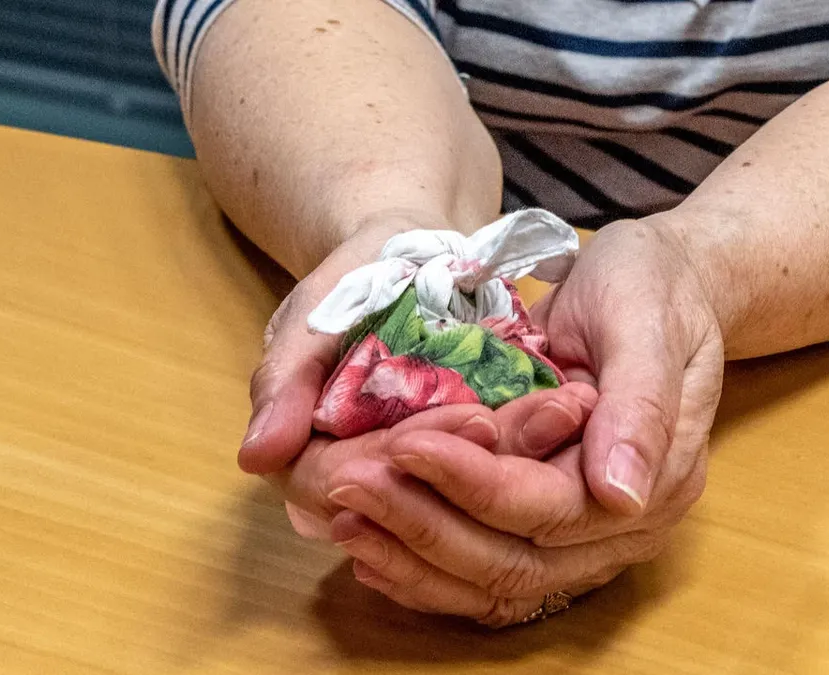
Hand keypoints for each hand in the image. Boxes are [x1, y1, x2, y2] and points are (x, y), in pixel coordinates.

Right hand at [237, 208, 597, 535]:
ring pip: (465, 494)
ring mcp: (421, 480)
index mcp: (314, 461)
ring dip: (521, 453)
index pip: (356, 485)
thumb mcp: (313, 313)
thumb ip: (283, 380)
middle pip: (420, 500)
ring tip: (571, 407)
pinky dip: (532, 440)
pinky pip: (494, 470)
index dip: (413, 459)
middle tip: (552, 412)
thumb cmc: (352, 280)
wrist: (409, 255)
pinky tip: (572, 408)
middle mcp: (371, 486)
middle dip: (487, 460)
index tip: (474, 421)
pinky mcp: (466, 465)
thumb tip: (256, 458)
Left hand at [324, 217, 725, 624]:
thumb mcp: (646, 322)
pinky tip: (372, 551)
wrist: (662, 285)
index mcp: (659, 481)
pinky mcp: (552, 528)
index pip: (551, 509)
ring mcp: (589, 536)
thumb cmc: (652, 289)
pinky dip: (426, 570)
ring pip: (495, 580)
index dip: (472, 484)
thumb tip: (621, 494)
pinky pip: (489, 570)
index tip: (403, 444)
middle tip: (348, 484)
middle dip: (424, 526)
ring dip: (414, 558)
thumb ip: (639, 405)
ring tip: (345, 520)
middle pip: (515, 559)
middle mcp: (624, 527)